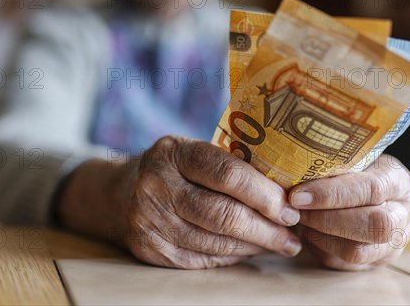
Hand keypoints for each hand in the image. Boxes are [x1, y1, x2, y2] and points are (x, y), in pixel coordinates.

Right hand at [58, 136, 301, 269]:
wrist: (118, 194)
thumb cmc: (171, 169)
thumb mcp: (191, 150)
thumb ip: (228, 164)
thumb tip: (285, 192)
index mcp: (173, 153)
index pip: (226, 173)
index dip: (263, 194)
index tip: (289, 207)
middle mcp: (156, 186)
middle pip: (222, 214)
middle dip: (265, 228)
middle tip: (292, 233)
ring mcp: (149, 220)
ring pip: (215, 242)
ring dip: (254, 246)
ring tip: (279, 244)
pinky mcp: (150, 249)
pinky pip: (202, 259)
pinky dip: (232, 257)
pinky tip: (249, 251)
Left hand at [289, 154, 409, 270]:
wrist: (371, 190)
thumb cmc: (356, 169)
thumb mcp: (352, 158)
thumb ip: (333, 165)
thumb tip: (296, 171)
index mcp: (398, 181)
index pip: (371, 189)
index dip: (332, 194)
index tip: (298, 195)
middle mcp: (402, 215)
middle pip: (372, 226)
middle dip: (327, 219)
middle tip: (296, 209)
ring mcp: (393, 243)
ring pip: (357, 251)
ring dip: (321, 236)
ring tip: (300, 219)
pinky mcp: (376, 262)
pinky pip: (345, 264)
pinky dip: (321, 248)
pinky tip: (309, 232)